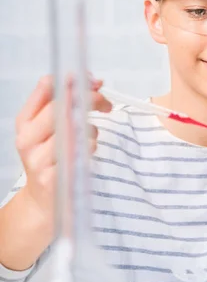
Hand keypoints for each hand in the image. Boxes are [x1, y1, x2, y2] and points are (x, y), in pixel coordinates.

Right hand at [15, 74, 111, 219]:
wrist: (43, 202)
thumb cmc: (49, 160)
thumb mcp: (47, 130)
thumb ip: (62, 104)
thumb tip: (87, 79)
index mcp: (24, 123)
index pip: (46, 90)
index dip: (73, 82)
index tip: (93, 81)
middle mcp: (27, 140)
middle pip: (61, 108)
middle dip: (90, 100)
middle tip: (106, 103)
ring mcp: (39, 161)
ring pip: (73, 131)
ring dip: (91, 130)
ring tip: (90, 138)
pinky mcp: (54, 179)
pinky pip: (80, 155)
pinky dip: (90, 149)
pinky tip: (88, 152)